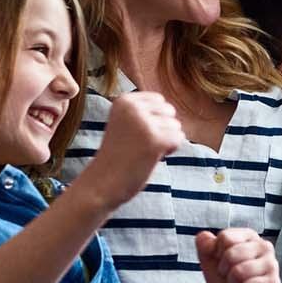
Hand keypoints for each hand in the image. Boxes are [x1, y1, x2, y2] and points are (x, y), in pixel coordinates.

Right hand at [72, 91, 182, 210]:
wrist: (103, 182)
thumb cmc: (118, 155)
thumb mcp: (126, 122)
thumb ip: (145, 111)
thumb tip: (172, 107)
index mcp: (124, 100)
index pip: (159, 100)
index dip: (154, 119)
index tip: (136, 133)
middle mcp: (133, 107)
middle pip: (169, 111)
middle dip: (162, 129)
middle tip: (140, 144)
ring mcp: (144, 123)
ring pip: (176, 126)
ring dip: (165, 141)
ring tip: (143, 151)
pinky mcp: (155, 140)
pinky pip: (179, 139)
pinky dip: (170, 150)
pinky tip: (151, 157)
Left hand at [197, 228, 278, 282]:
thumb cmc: (221, 276)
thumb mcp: (207, 257)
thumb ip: (203, 242)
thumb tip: (205, 237)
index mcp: (249, 235)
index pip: (225, 238)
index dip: (216, 253)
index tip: (221, 261)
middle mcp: (264, 246)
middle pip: (232, 254)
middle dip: (223, 269)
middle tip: (228, 275)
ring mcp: (272, 265)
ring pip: (240, 271)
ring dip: (231, 282)